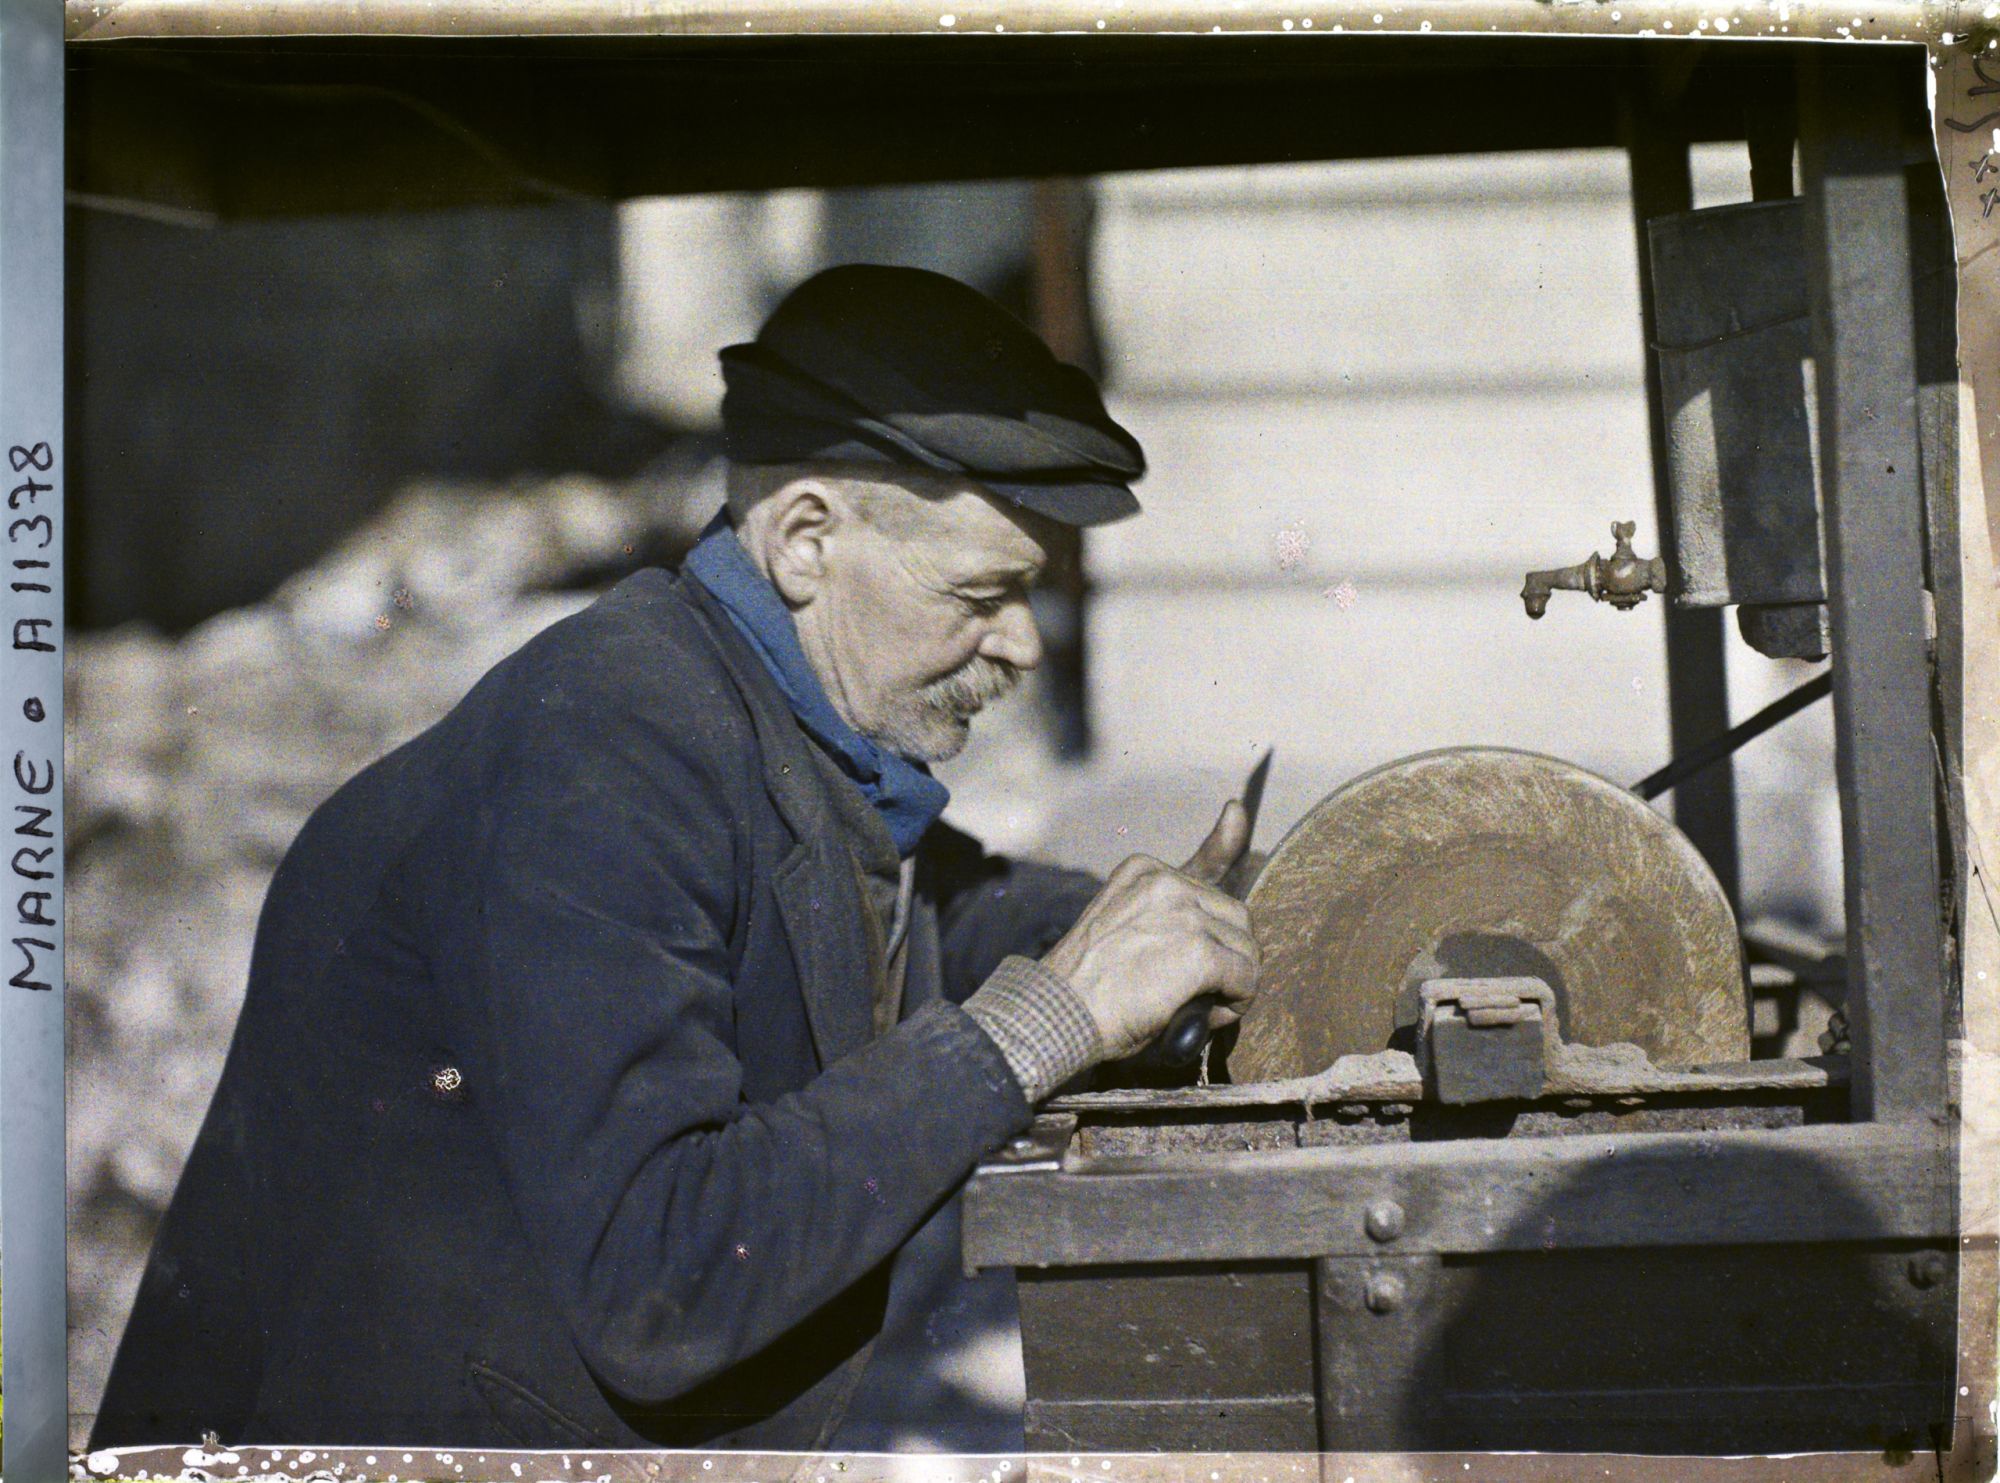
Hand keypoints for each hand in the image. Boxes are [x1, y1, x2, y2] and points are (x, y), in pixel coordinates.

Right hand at [1040, 802, 1261, 1060]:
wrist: (1057, 1014)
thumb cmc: (1087, 983)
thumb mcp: (1119, 928)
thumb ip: (1162, 913)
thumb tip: (1206, 879)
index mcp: (1144, 872)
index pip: (1206, 857)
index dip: (1227, 838)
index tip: (1234, 811)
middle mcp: (1166, 881)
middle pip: (1235, 915)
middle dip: (1230, 953)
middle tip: (1203, 989)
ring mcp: (1184, 912)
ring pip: (1245, 948)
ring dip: (1234, 981)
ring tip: (1197, 1006)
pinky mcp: (1199, 952)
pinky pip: (1245, 978)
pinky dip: (1235, 1003)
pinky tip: (1204, 1017)